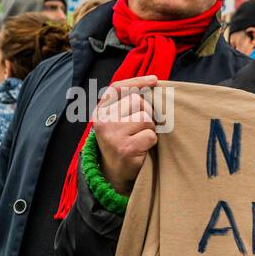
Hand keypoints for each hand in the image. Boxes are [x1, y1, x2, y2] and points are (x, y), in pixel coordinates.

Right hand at [92, 75, 158, 194]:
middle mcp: (103, 120)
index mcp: (100, 111)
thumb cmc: (122, 143)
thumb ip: (127, 105)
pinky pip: (150, 135)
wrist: (114, 175)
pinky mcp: (125, 147)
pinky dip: (151, 142)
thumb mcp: (118, 121)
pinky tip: (141, 149)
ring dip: (150, 128)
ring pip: (146, 117)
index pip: (118, 87)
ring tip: (140, 139)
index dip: (137, 81)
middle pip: (137, 101)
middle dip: (146, 113)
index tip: (154, 80)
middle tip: (140, 129)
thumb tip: (152, 84)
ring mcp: (113, 134)